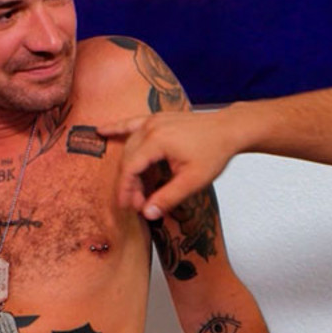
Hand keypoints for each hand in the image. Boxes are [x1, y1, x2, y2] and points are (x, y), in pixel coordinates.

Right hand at [100, 111, 239, 219]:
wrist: (229, 129)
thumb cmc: (214, 152)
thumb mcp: (193, 181)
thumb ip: (168, 197)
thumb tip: (147, 213)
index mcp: (157, 141)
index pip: (130, 168)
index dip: (126, 190)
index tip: (126, 206)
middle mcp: (151, 127)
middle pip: (128, 158)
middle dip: (129, 183)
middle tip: (137, 203)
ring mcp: (153, 120)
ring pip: (129, 146)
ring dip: (128, 167)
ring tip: (131, 187)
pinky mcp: (157, 118)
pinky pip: (131, 124)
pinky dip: (117, 129)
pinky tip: (101, 131)